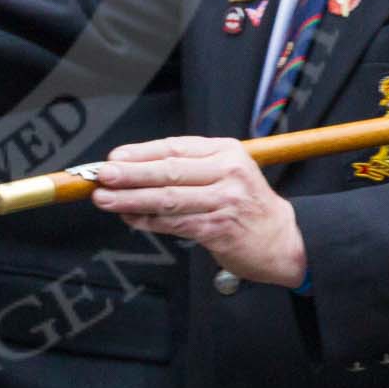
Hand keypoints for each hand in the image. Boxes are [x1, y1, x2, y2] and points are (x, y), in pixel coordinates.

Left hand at [86, 137, 307, 287]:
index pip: (175, 147)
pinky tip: (130, 218)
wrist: (286, 240)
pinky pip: (176, 224)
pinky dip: (149, 222)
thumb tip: (134, 170)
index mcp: (226, 151)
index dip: (141, 152)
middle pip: (169, 171)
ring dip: (132, 200)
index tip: (114, 157)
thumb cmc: (248, 205)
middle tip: (101, 175)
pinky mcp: (220, 229)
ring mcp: (225, 201)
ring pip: (169, 199)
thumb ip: (188, 169)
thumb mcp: (227, 172)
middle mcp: (227, 172)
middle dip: (130, 174)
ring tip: (105, 199)